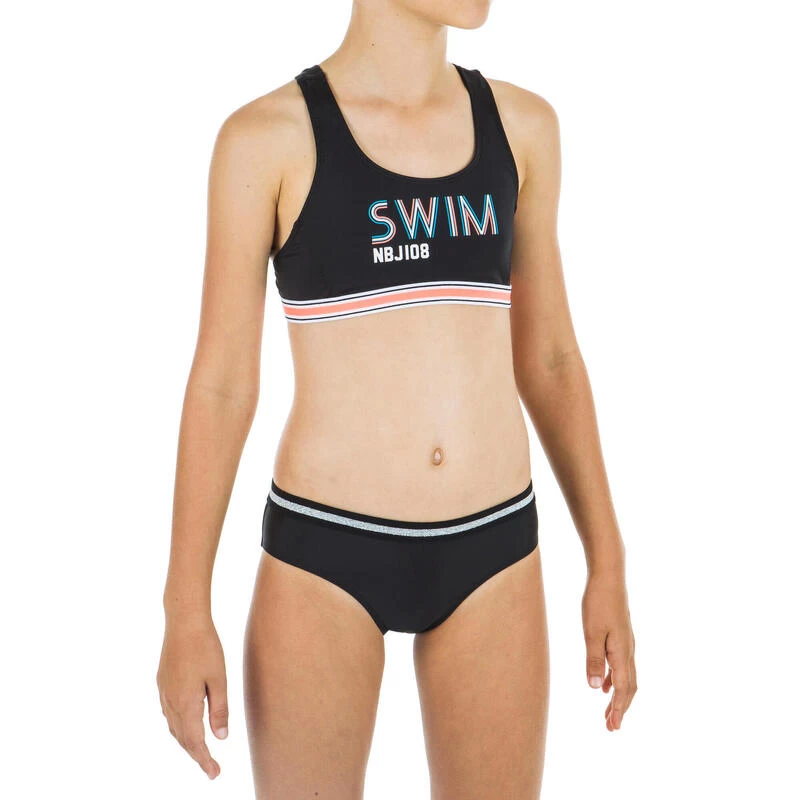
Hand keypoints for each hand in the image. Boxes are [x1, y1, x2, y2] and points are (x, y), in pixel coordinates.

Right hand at [157, 615, 228, 778]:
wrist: (183, 621)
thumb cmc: (206, 646)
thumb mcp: (219, 679)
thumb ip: (220, 709)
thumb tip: (221, 738)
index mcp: (186, 703)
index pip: (195, 741)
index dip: (204, 759)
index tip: (215, 774)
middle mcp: (170, 701)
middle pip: (182, 738)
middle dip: (196, 754)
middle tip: (211, 768)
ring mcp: (163, 691)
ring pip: (173, 726)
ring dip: (186, 741)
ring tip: (201, 750)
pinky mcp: (162, 681)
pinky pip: (169, 712)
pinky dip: (178, 725)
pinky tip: (186, 724)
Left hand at [582, 573, 636, 730]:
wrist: (609, 576)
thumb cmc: (598, 602)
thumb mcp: (591, 631)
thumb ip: (593, 659)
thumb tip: (594, 688)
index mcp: (622, 652)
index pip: (622, 688)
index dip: (617, 709)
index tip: (612, 726)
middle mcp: (628, 650)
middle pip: (628, 687)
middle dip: (620, 708)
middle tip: (611, 727)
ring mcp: (626, 642)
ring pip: (625, 676)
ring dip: (617, 696)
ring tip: (607, 712)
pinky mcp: (620, 635)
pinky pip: (620, 665)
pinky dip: (613, 679)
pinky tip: (602, 684)